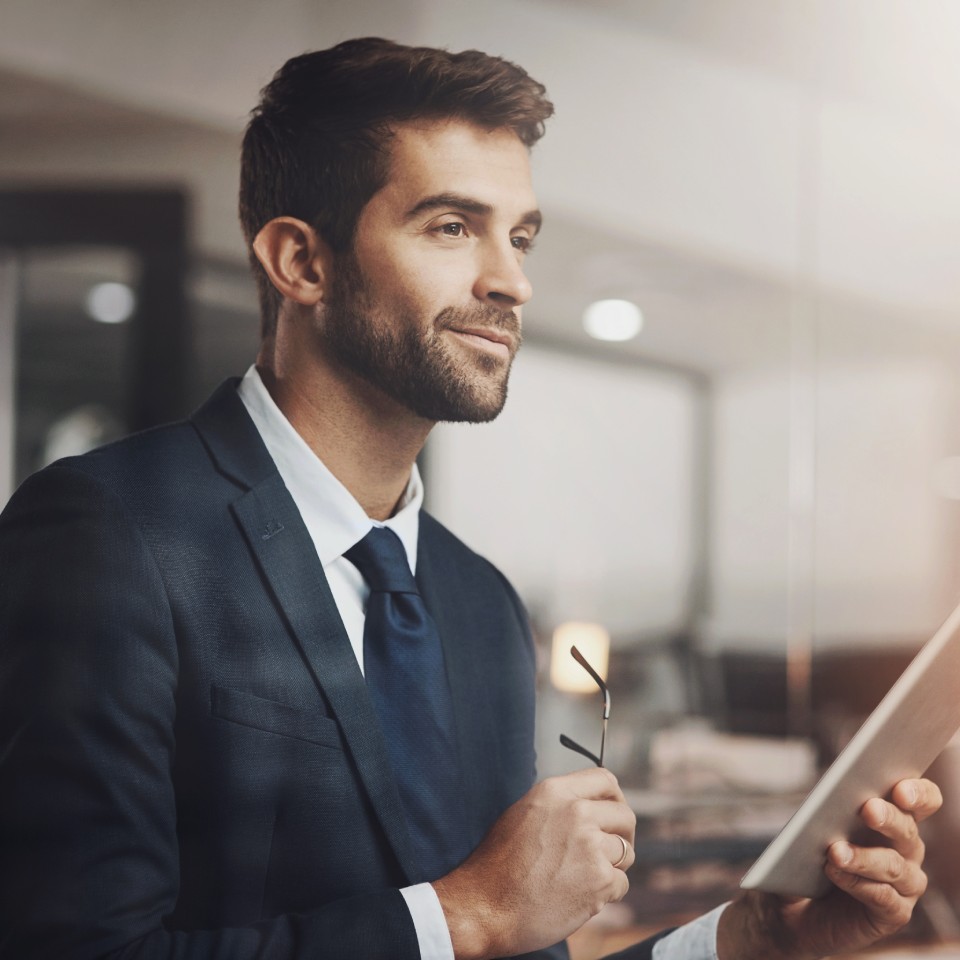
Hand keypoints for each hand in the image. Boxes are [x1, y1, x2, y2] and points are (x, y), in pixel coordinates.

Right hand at [432, 767, 635, 959]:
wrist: (485, 907)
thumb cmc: (498, 866)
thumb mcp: (523, 814)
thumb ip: (558, 806)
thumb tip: (589, 806)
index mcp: (554, 792)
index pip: (605, 780)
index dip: (615, 799)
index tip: (613, 816)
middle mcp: (576, 812)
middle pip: (625, 815)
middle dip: (622, 835)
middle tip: (609, 854)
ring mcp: (590, 844)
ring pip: (627, 851)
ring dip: (613, 867)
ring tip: (584, 879)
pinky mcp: (599, 879)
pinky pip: (621, 883)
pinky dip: (607, 894)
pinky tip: (580, 897)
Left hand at [718, 777, 942, 959]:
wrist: (799, 911)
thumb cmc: (807, 860)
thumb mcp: (807, 832)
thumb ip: (818, 816)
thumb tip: (818, 806)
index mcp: (893, 819)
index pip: (922, 800)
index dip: (918, 793)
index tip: (900, 788)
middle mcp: (907, 850)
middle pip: (907, 829)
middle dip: (888, 817)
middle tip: (867, 809)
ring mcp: (905, 884)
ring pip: (893, 865)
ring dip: (864, 857)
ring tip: (835, 851)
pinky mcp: (895, 913)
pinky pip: (882, 897)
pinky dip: (857, 883)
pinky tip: (834, 873)